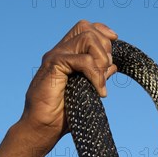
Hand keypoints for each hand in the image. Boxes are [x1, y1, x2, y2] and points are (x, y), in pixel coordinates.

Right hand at [18, 20, 117, 148]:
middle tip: (105, 73)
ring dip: (101, 59)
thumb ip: (97, 76)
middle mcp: (59, 52)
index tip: (115, 42)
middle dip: (104, 47)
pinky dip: (96, 74)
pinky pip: (83, 60)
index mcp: (66, 55)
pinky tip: (99, 90)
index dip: (102, 31)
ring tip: (100, 83)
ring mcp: (55, 57)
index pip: (85, 28)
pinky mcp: (53, 66)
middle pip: (87, 28)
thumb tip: (113, 65)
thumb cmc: (61, 115)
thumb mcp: (86, 92)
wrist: (42, 129)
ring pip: (87, 38)